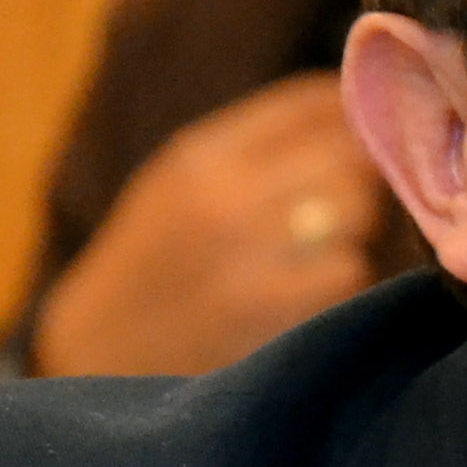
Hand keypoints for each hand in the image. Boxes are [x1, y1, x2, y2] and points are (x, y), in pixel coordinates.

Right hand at [31, 73, 382, 375]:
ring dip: (359, 233)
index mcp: (199, 157)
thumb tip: (356, 111)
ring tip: (324, 253)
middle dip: (362, 181)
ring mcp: (250, 260)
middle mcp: (225, 199)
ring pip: (358, 213)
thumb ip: (258, 148)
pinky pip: (350, 274)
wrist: (100, 364)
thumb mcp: (180, 186)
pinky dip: (346, 282)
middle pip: (348, 157)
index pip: (312, 103)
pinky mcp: (276, 317)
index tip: (366, 140)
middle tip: (348, 209)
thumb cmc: (154, 270)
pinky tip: (315, 294)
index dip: (354, 118)